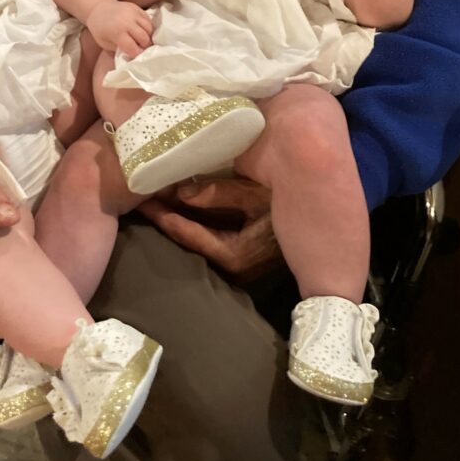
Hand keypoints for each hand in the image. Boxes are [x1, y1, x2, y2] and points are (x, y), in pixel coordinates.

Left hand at [86, 0, 152, 56]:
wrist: (98, 8)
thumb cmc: (100, 29)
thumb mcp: (105, 44)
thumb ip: (119, 50)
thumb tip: (133, 56)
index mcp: (117, 32)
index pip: (134, 48)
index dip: (137, 54)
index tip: (137, 56)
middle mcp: (126, 21)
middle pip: (145, 38)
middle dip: (145, 46)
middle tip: (141, 48)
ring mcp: (133, 13)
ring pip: (150, 29)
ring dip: (148, 36)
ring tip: (142, 40)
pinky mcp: (136, 8)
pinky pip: (148, 20)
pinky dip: (148, 28)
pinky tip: (142, 31)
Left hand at [137, 176, 280, 281]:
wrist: (321, 219)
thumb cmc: (290, 204)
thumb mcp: (256, 196)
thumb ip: (219, 194)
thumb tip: (181, 194)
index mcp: (234, 256)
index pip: (188, 236)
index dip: (164, 217)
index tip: (144, 200)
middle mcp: (231, 266)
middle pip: (186, 239)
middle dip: (163, 216)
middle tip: (138, 195)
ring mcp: (234, 261)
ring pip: (194, 237)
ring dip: (174, 216)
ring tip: (150, 195)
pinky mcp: (238, 252)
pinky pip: (206, 235)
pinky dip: (190, 218)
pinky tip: (176, 201)